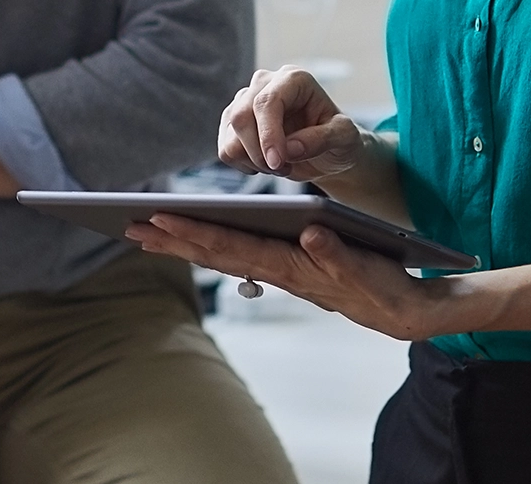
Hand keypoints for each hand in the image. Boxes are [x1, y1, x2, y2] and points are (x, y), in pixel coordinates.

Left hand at [127, 215, 448, 340]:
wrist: (399, 310)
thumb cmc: (381, 286)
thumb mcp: (364, 267)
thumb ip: (336, 253)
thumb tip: (310, 234)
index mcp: (290, 266)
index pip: (232, 246)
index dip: (195, 232)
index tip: (160, 220)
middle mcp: (277, 269)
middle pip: (216, 252)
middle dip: (173, 238)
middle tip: (131, 226)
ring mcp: (280, 271)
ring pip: (223, 254)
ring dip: (185, 243)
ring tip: (149, 232)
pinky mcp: (288, 268)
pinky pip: (240, 255)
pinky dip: (212, 245)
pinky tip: (197, 240)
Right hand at [218, 65, 366, 183]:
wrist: (330, 154)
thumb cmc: (339, 140)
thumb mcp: (344, 137)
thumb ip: (322, 139)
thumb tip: (290, 148)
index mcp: (294, 79)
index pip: (267, 102)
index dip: (268, 135)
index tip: (278, 162)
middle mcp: (266, 84)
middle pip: (241, 117)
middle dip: (260, 152)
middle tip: (285, 168)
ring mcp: (246, 102)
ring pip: (230, 136)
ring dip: (255, 161)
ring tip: (282, 164)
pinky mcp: (233, 124)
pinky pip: (225, 150)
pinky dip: (245, 164)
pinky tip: (266, 163)